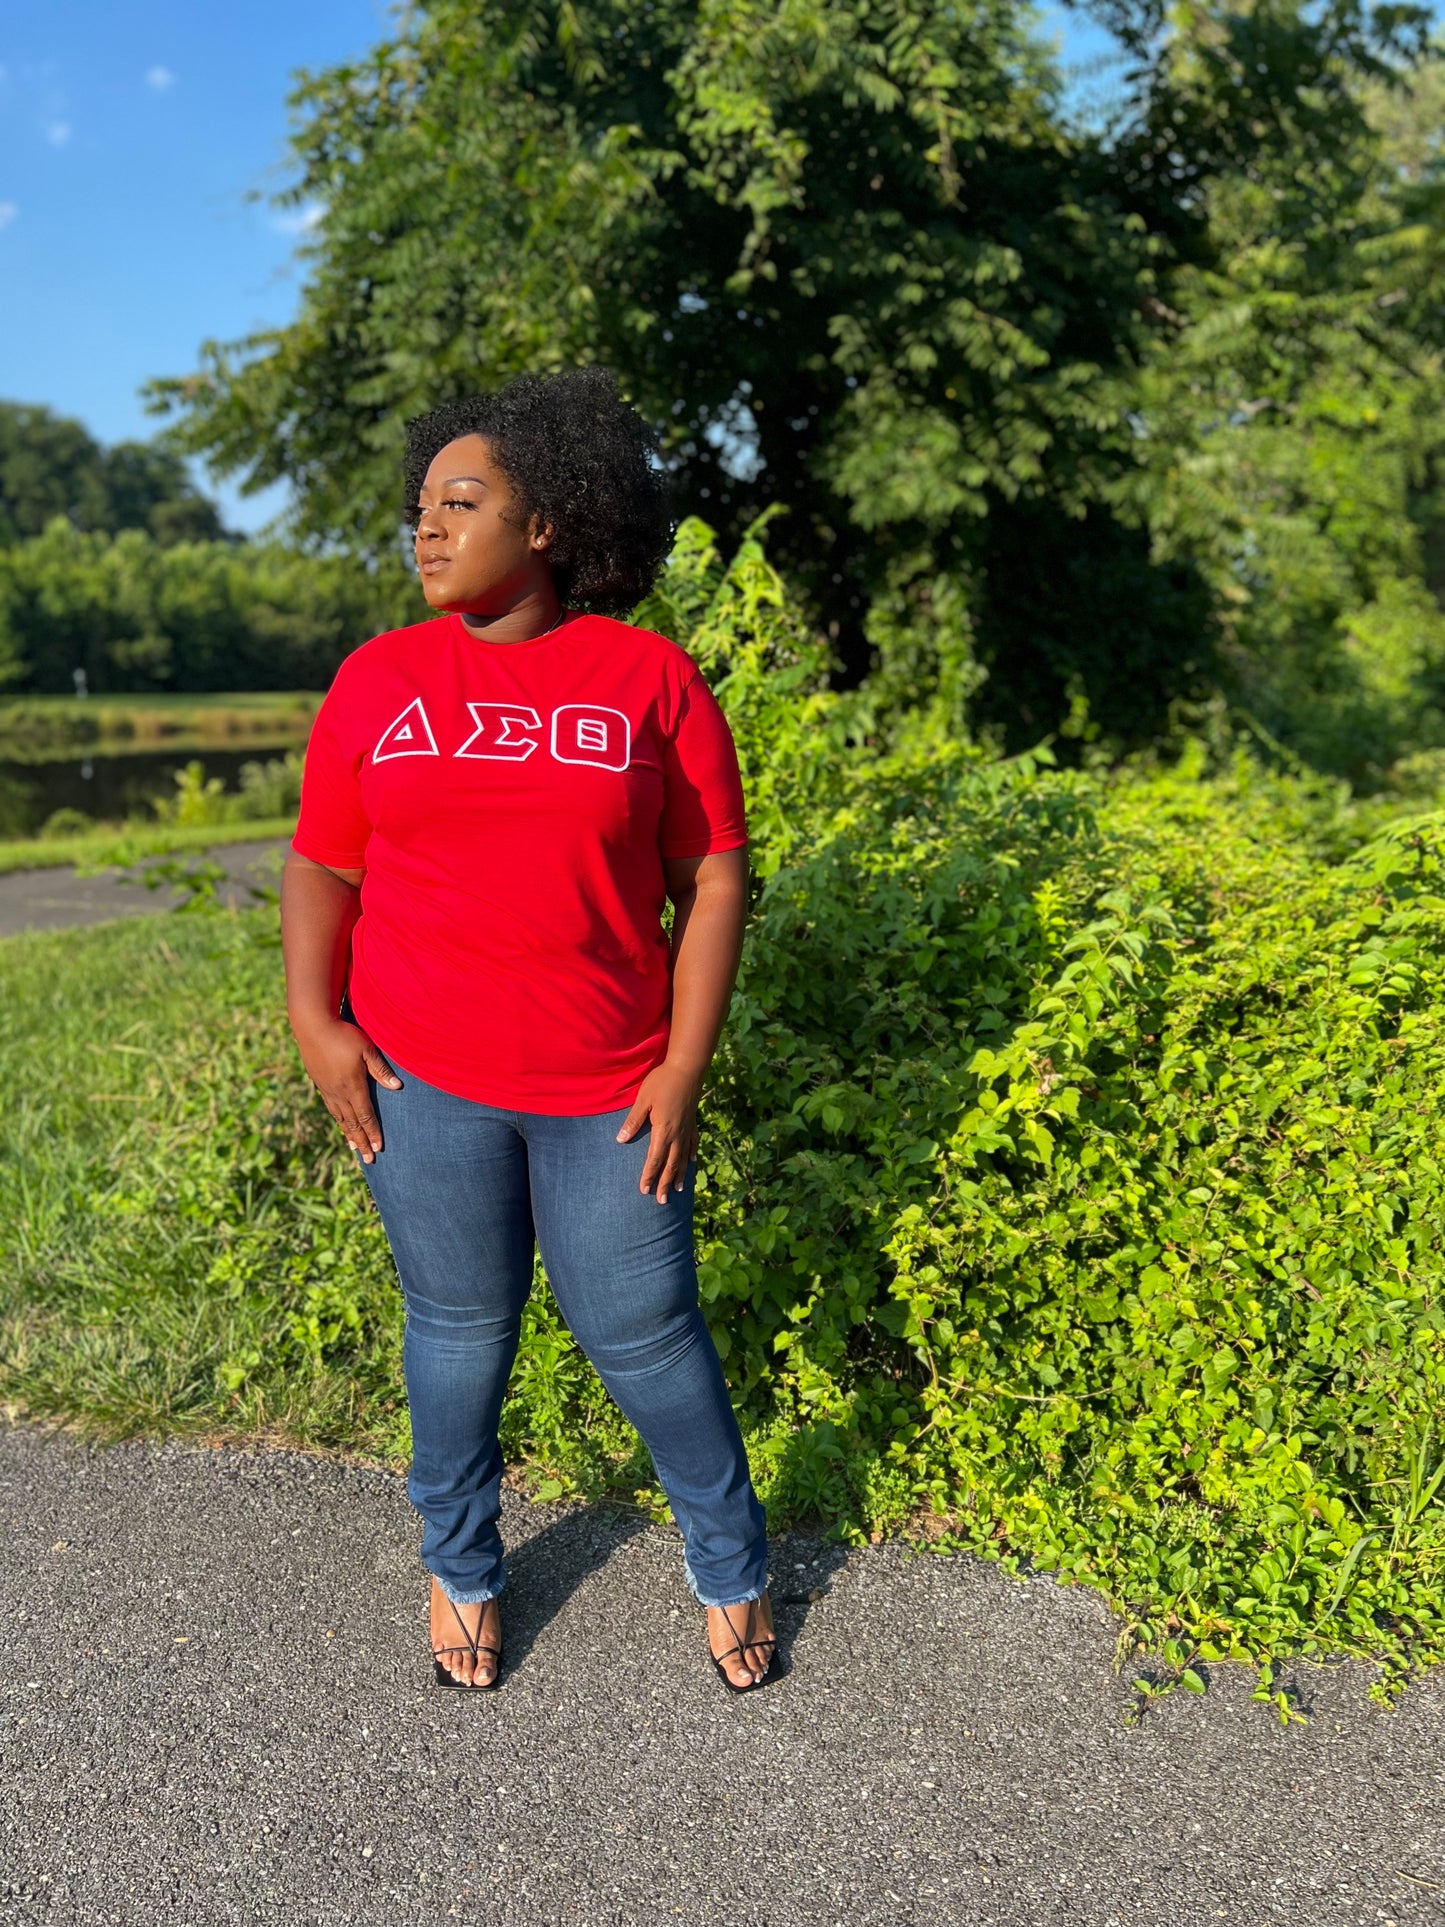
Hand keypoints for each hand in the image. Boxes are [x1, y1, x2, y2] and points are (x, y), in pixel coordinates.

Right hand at [294, 1015, 401, 1163]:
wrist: (312, 1025)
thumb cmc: (344, 1034)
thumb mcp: (367, 1049)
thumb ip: (381, 1070)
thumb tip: (397, 1088)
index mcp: (353, 1086)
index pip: (366, 1116)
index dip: (373, 1133)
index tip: (379, 1149)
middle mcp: (338, 1092)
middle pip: (352, 1123)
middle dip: (361, 1141)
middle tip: (369, 1159)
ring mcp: (326, 1088)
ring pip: (339, 1117)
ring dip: (348, 1134)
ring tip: (354, 1148)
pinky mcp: (319, 1082)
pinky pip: (330, 1107)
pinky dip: (337, 1120)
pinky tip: (340, 1123)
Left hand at [615, 1061, 701, 1203]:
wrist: (687, 1069)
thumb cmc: (661, 1082)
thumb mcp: (643, 1100)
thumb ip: (633, 1121)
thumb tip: (621, 1140)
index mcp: (663, 1130)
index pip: (654, 1159)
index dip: (649, 1176)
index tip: (644, 1190)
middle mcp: (677, 1134)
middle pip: (670, 1164)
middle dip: (664, 1183)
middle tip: (661, 1201)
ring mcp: (687, 1129)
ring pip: (683, 1158)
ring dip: (679, 1175)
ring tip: (676, 1190)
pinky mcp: (693, 1123)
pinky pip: (692, 1144)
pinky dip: (691, 1156)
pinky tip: (692, 1163)